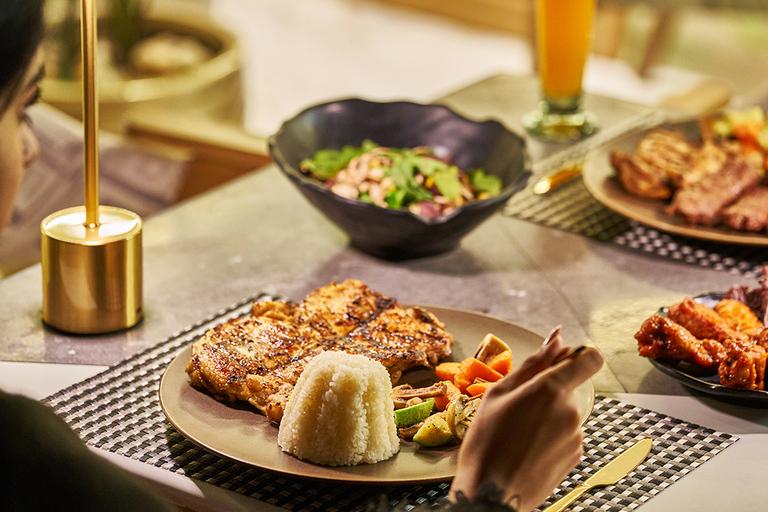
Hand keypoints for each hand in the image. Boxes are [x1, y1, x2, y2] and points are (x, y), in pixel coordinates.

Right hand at [450, 328, 603, 511]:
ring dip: (546, 414)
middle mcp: (571, 410)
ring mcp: (576, 435)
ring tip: (517, 432)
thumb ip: (532, 364)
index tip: (558, 361)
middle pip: (568, 386)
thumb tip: (555, 339)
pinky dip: (550, 435)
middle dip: (547, 390)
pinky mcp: (575, 456)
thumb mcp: (498, 394)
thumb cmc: (487, 443)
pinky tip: (526, 447)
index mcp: (551, 389)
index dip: (577, 355)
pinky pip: (565, 433)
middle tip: (515, 407)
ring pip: (564, 411)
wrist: (491, 495)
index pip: (589, 358)